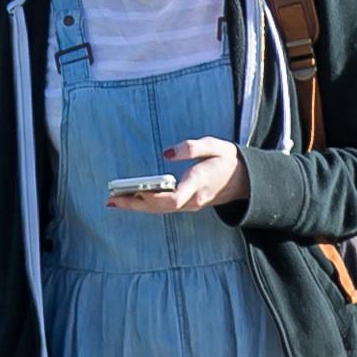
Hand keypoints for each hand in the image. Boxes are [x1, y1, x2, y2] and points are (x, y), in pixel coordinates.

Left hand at [120, 134, 246, 217]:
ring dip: (137, 206)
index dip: (155, 197)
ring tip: (113, 200)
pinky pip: (164, 208)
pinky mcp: (188, 204)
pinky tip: (131, 200)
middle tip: (111, 199)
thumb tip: (167, 153)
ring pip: (160, 210)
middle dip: (135, 204)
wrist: (245, 180)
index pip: (175, 197)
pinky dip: (146, 205)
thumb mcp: (214, 145)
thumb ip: (191, 147)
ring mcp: (191, 204)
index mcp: (200, 183)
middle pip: (160, 207)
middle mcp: (193, 199)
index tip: (137, 192)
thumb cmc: (228, 159)